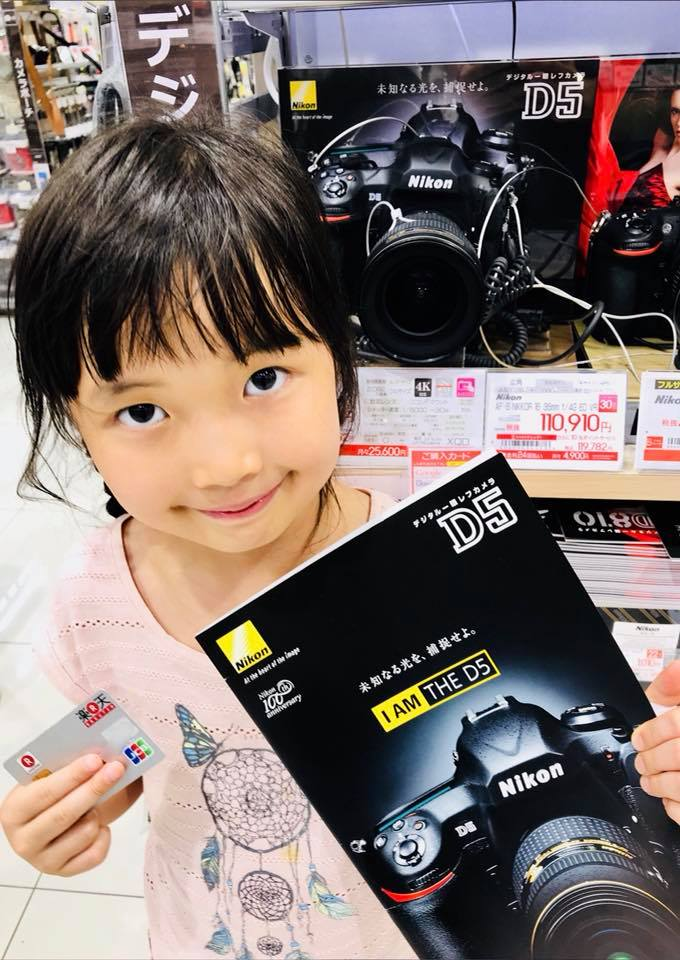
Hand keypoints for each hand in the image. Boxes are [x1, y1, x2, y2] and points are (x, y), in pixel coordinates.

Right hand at [0, 753, 124, 875]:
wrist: (54, 817)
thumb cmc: (53, 793)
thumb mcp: (49, 776)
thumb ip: (66, 766)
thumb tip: (98, 756)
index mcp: (13, 810)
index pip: (44, 793)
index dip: (72, 776)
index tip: (95, 760)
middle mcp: (23, 840)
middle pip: (64, 814)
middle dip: (93, 788)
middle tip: (116, 769)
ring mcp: (42, 861)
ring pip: (83, 833)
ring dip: (97, 813)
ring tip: (96, 804)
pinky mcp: (64, 872)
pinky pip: (95, 854)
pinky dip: (104, 835)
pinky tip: (99, 825)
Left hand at [632, 660, 679, 824]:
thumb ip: (678, 686)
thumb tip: (663, 682)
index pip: (677, 722)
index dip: (652, 732)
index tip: (639, 738)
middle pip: (678, 754)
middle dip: (652, 760)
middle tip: (642, 761)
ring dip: (659, 785)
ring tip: (650, 781)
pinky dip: (676, 807)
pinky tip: (671, 799)